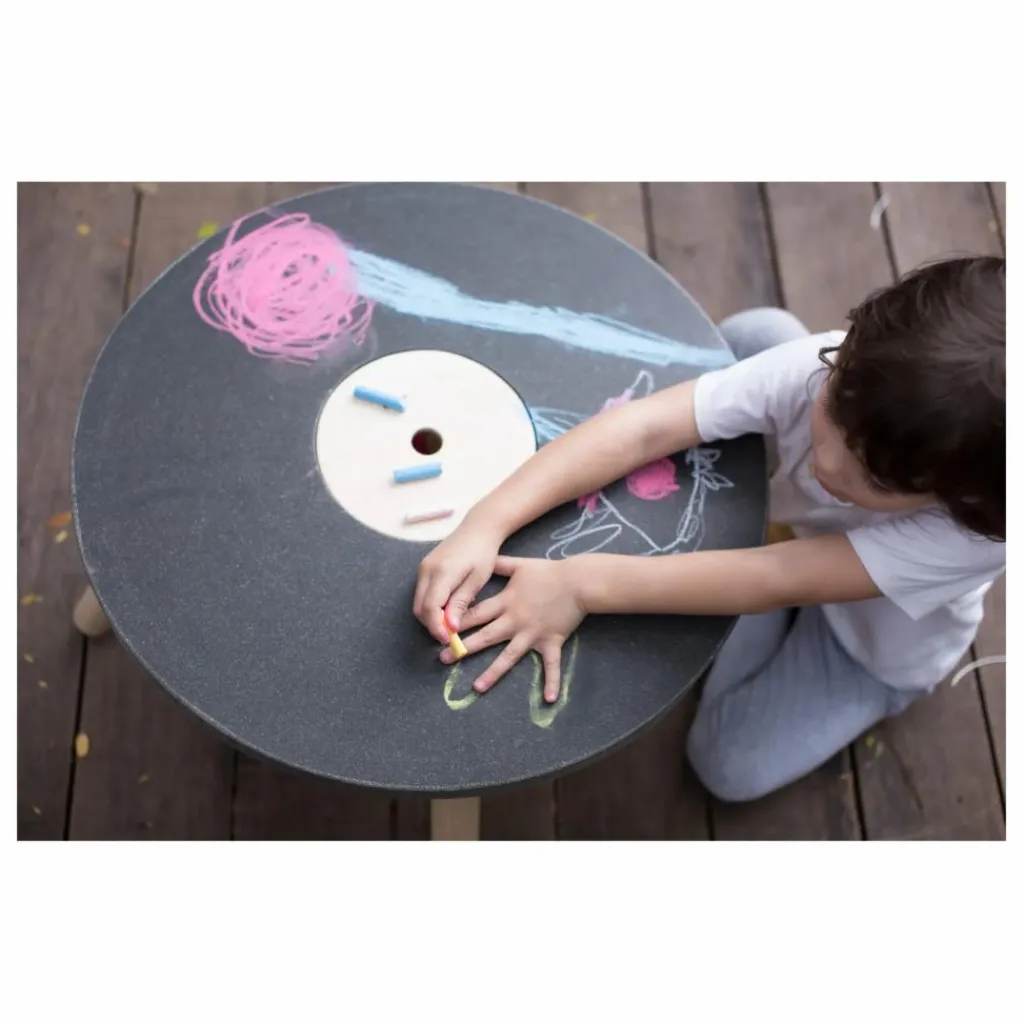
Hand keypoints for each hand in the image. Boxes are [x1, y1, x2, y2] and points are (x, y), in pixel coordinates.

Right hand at [414, 518, 504, 642]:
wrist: (478, 528)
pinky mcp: (424, 567)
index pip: (430, 607)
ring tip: (452, 621)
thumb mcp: (477, 579)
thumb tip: (451, 627)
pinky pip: (422, 592)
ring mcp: (423, 567)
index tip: (448, 639)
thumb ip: (461, 602)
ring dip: (431, 616)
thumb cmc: (483, 553)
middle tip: (450, 634)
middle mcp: (427, 569)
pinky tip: (448, 606)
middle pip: (419, 608)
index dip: (436, 627)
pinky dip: (431, 604)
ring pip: (418, 602)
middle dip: (432, 625)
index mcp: (442, 572)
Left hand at [441, 555, 586, 702]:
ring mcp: (533, 634)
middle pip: (486, 636)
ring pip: (509, 656)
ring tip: (477, 687)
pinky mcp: (551, 642)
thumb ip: (499, 565)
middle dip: (463, 648)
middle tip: (444, 659)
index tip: (439, 630)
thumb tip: (483, 559)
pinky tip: (549, 699)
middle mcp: (515, 620)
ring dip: (493, 673)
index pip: (476, 613)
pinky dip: (551, 682)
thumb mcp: (520, 565)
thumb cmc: (549, 572)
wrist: (578, 582)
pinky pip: (551, 665)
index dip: (457, 621)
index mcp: (506, 602)